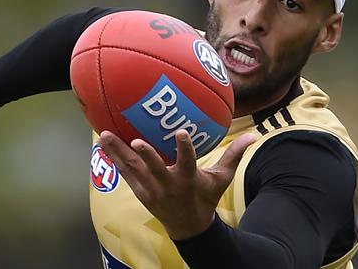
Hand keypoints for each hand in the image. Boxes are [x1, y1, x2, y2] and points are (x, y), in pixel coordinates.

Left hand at [98, 129, 256, 239]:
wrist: (189, 226)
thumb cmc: (206, 197)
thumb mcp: (222, 179)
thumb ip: (234, 155)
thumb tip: (253, 135)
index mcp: (188, 180)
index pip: (187, 162)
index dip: (184, 148)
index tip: (181, 131)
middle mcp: (168, 186)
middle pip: (155, 169)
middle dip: (146, 156)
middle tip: (136, 141)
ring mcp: (151, 190)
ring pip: (132, 170)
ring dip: (118, 152)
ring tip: (104, 134)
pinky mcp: (140, 192)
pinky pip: (125, 174)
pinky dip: (114, 159)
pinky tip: (103, 142)